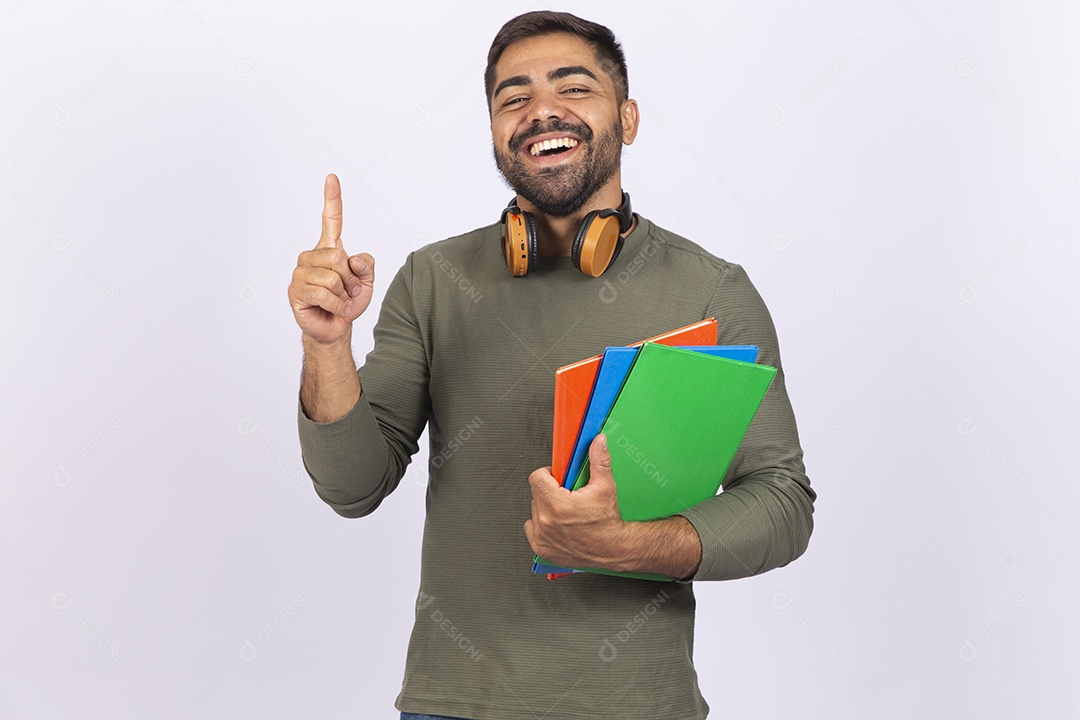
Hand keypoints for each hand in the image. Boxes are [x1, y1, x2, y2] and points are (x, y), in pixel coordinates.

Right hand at [288, 173, 374, 343]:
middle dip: (351, 278)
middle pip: (338, 256)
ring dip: (344, 294)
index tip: (332, 177)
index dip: (332, 199)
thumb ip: (367, 266)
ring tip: (340, 301)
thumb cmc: (348, 302)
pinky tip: (334, 309)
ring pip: (332, 277)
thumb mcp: (367, 283)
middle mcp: (312, 256)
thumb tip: (351, 257)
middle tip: (349, 291)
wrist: (336, 327)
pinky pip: (325, 293)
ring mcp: (301, 273)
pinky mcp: (296, 291)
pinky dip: (337, 304)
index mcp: (329, 249)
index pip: (331, 220)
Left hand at [523, 434, 626, 568]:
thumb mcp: (605, 487)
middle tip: (567, 495)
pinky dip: (542, 525)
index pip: (536, 478)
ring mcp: (542, 537)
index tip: (557, 478)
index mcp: (557, 505)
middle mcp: (546, 522)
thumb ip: (599, 461)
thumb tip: (598, 442)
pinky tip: (558, 524)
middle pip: (536, 493)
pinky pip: (531, 528)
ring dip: (546, 507)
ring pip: (534, 510)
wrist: (613, 550)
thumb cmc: (608, 523)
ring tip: (565, 511)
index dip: (547, 474)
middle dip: (550, 491)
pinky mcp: (541, 548)